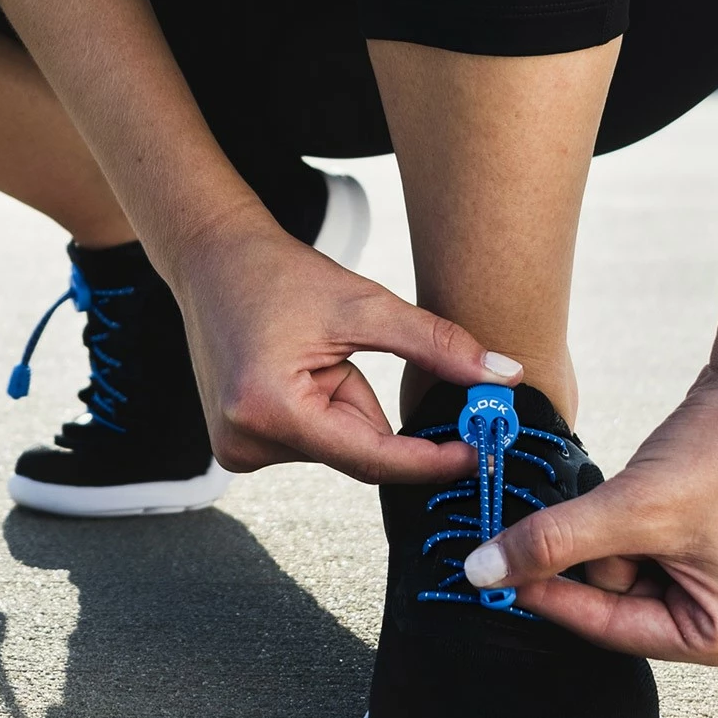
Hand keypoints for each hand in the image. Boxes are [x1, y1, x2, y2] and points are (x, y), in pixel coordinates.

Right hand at [165, 210, 523, 483]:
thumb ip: (437, 345)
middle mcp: (245, 443)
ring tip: (310, 351)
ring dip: (345, 405)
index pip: (372, 458)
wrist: (213, 258)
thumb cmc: (279, 274)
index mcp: (270, 410)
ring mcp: (237, 449)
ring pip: (335, 446)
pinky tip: (297, 366)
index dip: (432, 458)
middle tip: (352, 351)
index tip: (481, 451)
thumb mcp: (365, 304)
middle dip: (372, 408)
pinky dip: (323, 408)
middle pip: (354, 451)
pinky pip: (312, 439)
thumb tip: (504, 377)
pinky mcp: (239, 444)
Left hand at [462, 365, 717, 666]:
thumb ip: (552, 543)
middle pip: (618, 603)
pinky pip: (640, 545)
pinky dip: (624, 517)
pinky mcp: (708, 548)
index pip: (614, 632)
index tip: (493, 576)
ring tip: (646, 487)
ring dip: (610, 529)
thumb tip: (482, 573)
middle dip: (596, 552)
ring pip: (623, 570)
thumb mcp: (631, 508)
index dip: (551, 597)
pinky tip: (648, 483)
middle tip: (604, 507)